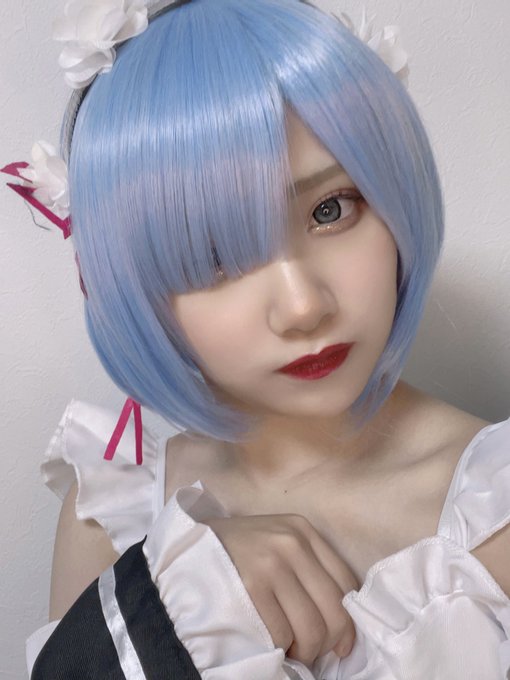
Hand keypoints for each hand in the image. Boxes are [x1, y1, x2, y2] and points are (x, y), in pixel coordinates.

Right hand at [203, 513, 357, 666]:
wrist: (186, 545)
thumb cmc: (236, 549)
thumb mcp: (276, 539)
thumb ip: (307, 567)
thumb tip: (339, 622)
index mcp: (302, 530)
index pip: (346, 583)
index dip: (349, 621)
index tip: (340, 642)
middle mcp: (291, 543)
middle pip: (334, 610)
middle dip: (328, 643)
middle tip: (313, 652)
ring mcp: (271, 564)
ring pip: (312, 629)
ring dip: (305, 651)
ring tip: (291, 649)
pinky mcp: (250, 587)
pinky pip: (281, 634)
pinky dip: (280, 648)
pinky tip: (272, 643)